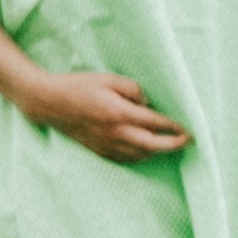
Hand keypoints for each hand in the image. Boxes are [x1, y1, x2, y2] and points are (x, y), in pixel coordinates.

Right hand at [20, 66, 191, 163]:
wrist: (48, 103)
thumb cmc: (79, 86)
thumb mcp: (108, 78)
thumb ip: (133, 89)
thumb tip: (147, 104)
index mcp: (119, 112)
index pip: (155, 123)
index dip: (174, 126)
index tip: (189, 128)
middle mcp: (115, 132)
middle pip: (153, 145)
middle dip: (174, 145)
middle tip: (188, 141)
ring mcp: (106, 144)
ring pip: (141, 155)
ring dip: (158, 151)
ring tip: (169, 144)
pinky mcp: (99, 150)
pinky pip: (126, 159)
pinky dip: (140, 156)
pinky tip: (145, 149)